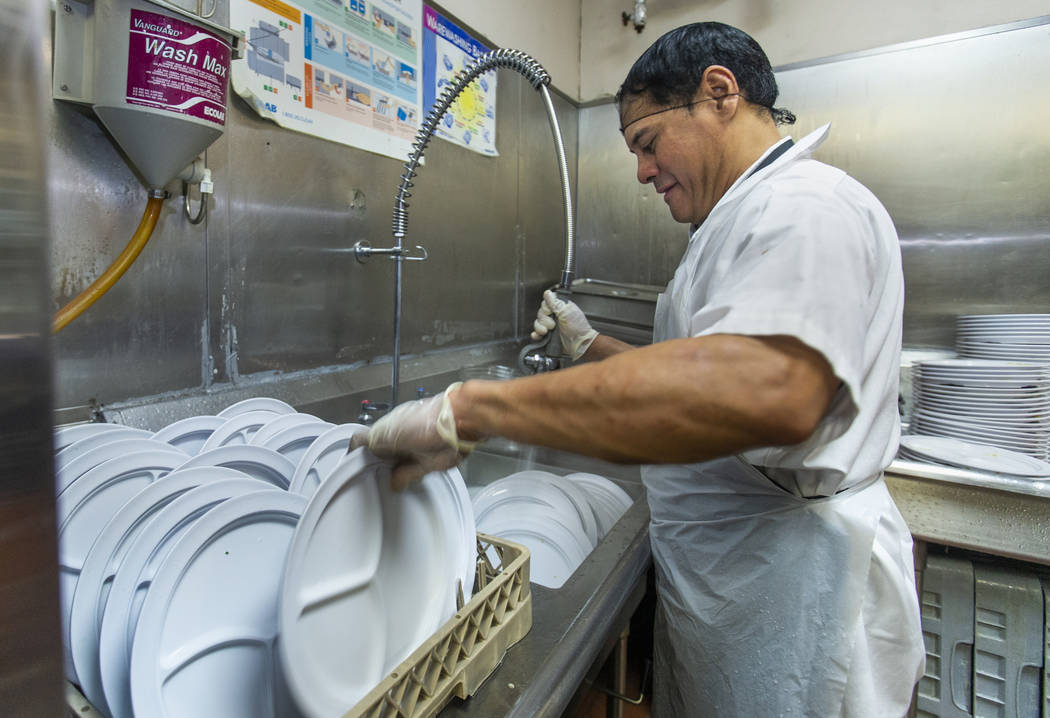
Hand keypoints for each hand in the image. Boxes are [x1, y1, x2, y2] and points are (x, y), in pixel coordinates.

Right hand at [350, 382, 475, 489]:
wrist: (464, 413)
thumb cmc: (445, 438)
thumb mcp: (425, 465)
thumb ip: (406, 475)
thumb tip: (395, 483)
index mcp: (385, 435)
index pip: (358, 442)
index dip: (356, 454)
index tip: (359, 466)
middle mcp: (390, 422)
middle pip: (375, 439)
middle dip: (380, 455)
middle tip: (389, 471)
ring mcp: (403, 413)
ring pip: (389, 432)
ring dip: (394, 445)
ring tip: (407, 461)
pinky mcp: (416, 409)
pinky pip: (402, 424)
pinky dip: (405, 436)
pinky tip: (418, 448)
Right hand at [529, 289, 597, 359]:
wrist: (580, 345)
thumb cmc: (579, 329)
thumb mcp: (567, 312)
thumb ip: (556, 303)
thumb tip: (548, 293)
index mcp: (560, 308)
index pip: (546, 303)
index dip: (546, 308)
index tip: (550, 312)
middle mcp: (555, 316)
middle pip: (540, 313)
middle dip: (544, 320)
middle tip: (553, 325)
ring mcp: (551, 326)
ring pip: (537, 323)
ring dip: (540, 328)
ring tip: (547, 332)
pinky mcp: (548, 336)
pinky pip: (537, 333)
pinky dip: (536, 335)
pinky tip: (540, 336)